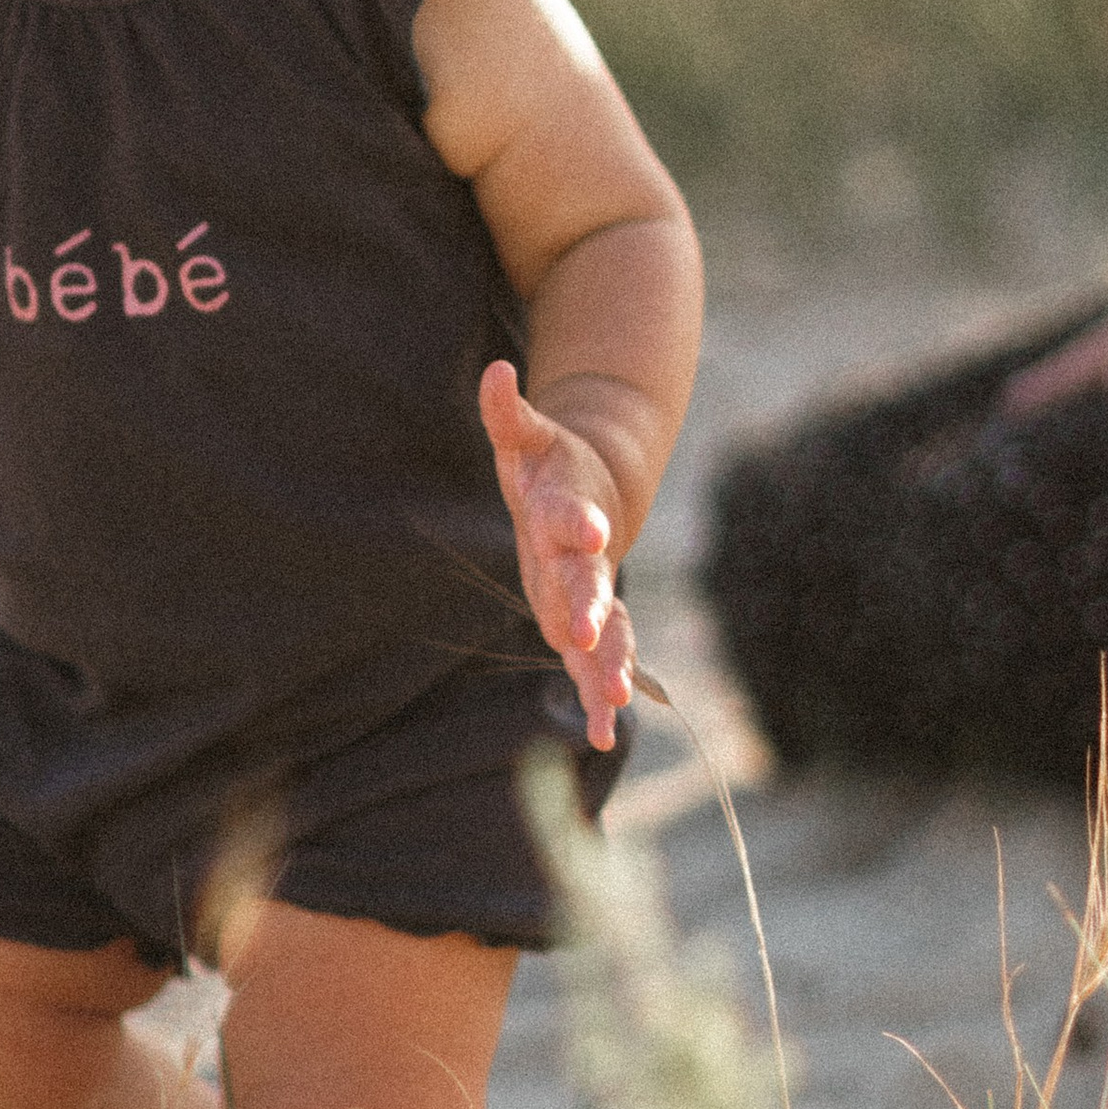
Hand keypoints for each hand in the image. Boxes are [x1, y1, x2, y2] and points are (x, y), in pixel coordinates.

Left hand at [478, 357, 633, 747]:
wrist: (594, 500)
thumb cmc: (548, 469)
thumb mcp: (525, 440)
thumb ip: (508, 412)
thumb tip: (494, 372)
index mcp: (568, 510)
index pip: (573, 515)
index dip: (580, 522)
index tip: (592, 532)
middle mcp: (586, 559)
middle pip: (590, 582)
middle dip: (589, 607)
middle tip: (584, 632)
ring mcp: (593, 595)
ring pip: (606, 632)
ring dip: (608, 663)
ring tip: (613, 698)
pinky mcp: (588, 628)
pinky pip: (597, 666)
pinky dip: (601, 700)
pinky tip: (602, 736)